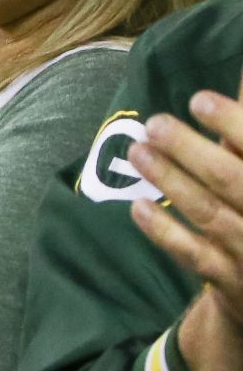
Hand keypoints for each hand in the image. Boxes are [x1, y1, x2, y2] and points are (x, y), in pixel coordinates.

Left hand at [129, 84, 242, 370]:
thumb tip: (237, 83)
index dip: (234, 123)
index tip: (199, 99)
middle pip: (233, 182)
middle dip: (191, 151)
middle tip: (155, 123)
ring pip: (211, 215)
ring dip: (170, 180)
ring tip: (139, 152)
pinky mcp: (236, 287)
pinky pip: (195, 256)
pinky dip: (165, 232)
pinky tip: (138, 207)